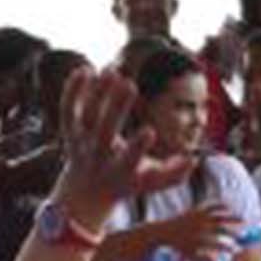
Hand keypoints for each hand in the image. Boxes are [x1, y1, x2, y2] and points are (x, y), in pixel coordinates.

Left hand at [53, 68, 191, 230]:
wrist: (85, 191)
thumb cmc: (128, 181)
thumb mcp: (152, 182)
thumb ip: (174, 174)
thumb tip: (192, 158)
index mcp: (120, 171)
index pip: (128, 160)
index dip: (138, 147)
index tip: (150, 131)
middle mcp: (98, 156)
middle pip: (103, 132)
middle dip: (115, 108)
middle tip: (128, 83)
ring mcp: (81, 142)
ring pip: (86, 116)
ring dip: (97, 93)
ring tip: (112, 70)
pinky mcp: (70, 130)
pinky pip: (68, 108)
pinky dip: (73, 90)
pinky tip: (85, 69)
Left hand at [156, 201, 242, 260]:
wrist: (164, 232)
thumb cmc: (179, 246)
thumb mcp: (190, 256)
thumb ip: (204, 260)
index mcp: (200, 241)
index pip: (220, 245)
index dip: (230, 248)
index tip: (238, 250)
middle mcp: (201, 229)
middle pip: (222, 230)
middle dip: (234, 233)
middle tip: (243, 235)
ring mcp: (199, 218)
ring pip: (220, 217)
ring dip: (232, 218)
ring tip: (242, 220)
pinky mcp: (196, 211)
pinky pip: (211, 206)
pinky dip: (220, 205)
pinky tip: (229, 207)